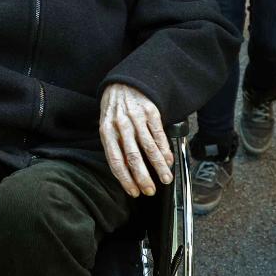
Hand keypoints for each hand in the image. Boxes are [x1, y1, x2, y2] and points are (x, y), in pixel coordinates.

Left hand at [99, 82, 172, 196]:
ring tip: (165, 179)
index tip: (134, 192)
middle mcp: (121, 125)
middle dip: (143, 177)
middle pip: (133, 156)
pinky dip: (165, 150)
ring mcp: (136, 118)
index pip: (115, 160)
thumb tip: (126, 174)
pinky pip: (159, 134)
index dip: (125, 178)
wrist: (124, 83)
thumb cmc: (114, 111)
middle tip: (150, 190)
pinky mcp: (151, 112)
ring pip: (149, 147)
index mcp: (107, 131)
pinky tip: (169, 160)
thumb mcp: (107, 127)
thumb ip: (115, 148)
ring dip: (159, 166)